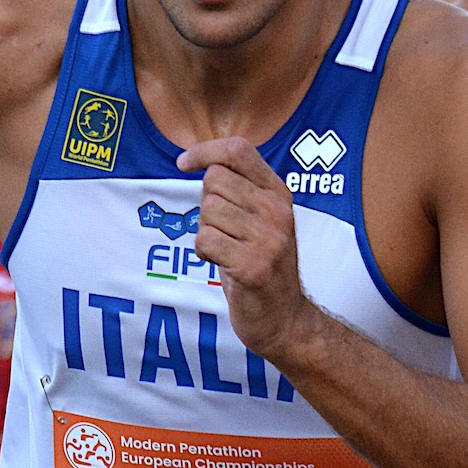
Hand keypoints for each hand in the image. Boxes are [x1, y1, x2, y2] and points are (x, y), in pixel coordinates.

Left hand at [177, 137, 317, 359]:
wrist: (284, 318)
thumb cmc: (261, 265)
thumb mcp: (261, 219)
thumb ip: (240, 189)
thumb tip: (201, 162)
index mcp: (278, 193)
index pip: (238, 150)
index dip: (204, 150)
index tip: (182, 163)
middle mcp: (277, 210)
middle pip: (214, 180)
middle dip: (206, 205)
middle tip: (224, 231)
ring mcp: (268, 238)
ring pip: (208, 211)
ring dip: (206, 232)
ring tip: (227, 250)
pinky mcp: (252, 265)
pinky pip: (205, 240)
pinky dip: (205, 253)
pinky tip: (224, 264)